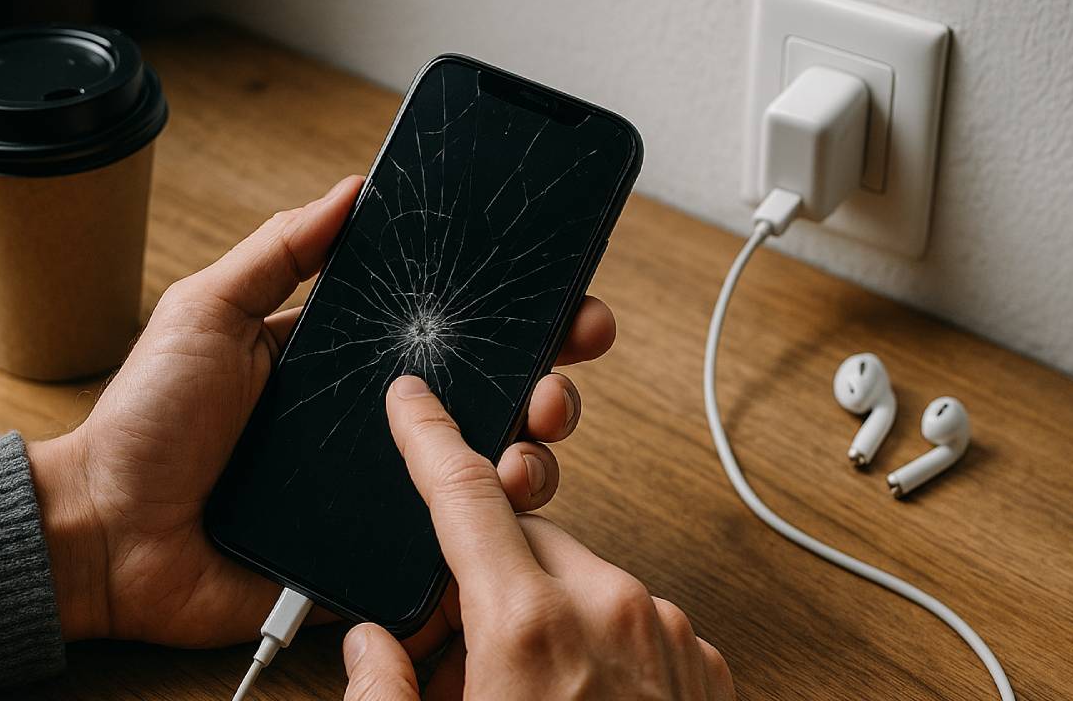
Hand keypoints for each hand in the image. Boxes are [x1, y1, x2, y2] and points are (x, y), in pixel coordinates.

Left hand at [26, 176, 619, 645]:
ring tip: (532, 442)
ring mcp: (381, 495)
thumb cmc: (147, 421)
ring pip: (486, 476)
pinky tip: (506, 507)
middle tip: (562, 372)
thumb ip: (280, 252)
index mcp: (349, 366)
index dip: (514, 318)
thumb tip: (350, 189)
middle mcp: (379, 428)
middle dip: (547, 384)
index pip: (450, 336)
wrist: (106, 532)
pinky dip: (489, 532)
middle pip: (489, 402)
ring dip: (534, 455)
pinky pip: (447, 548)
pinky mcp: (372, 560)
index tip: (564, 302)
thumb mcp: (209, 310)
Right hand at [341, 376, 734, 699]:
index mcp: (529, 627)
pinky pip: (632, 620)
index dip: (428, 438)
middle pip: (521, 547)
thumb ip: (383, 697)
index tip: (414, 402)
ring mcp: (665, 633)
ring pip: (578, 584)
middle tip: (465, 661)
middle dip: (484, 582)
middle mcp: (608, 610)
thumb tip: (371, 648)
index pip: (464, 497)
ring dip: (543, 618)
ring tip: (532, 700)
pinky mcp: (702, 661)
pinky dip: (598, 646)